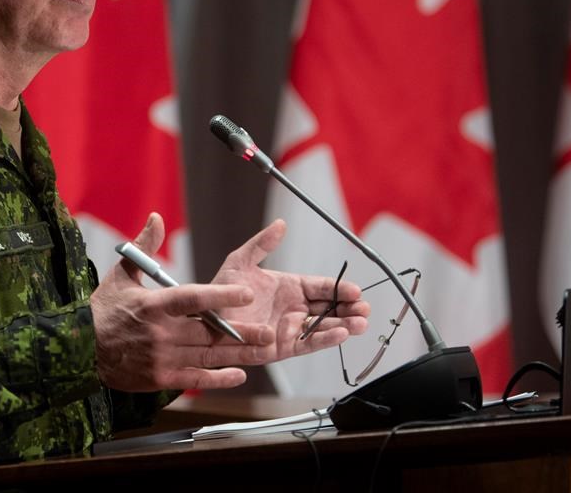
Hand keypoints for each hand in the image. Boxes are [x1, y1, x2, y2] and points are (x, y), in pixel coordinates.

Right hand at [91, 213, 276, 391]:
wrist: (80, 350)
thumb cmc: (104, 310)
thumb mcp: (122, 274)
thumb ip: (144, 246)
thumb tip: (157, 217)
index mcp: (153, 305)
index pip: (192, 298)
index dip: (221, 295)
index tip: (247, 292)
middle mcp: (160, 333)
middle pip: (207, 332)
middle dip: (240, 332)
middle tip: (268, 330)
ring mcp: (161, 358)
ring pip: (207, 356)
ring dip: (238, 354)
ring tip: (263, 349)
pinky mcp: (160, 378)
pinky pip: (195, 379)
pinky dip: (219, 378)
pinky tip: (238, 374)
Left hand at [212, 219, 369, 362]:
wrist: (206, 319)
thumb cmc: (221, 290)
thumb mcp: (240, 261)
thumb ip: (262, 244)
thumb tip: (280, 224)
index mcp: (289, 287)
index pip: (321, 288)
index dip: (339, 289)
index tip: (355, 290)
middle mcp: (294, 308)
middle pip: (329, 308)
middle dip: (349, 308)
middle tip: (365, 308)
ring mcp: (290, 328)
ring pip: (324, 327)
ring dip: (344, 325)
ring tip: (361, 323)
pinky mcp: (284, 346)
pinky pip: (308, 343)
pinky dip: (325, 339)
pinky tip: (341, 334)